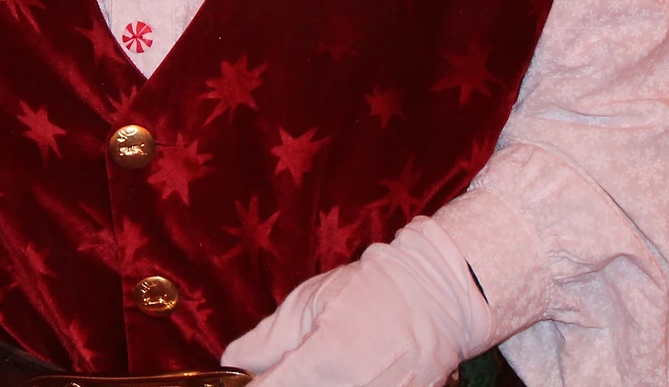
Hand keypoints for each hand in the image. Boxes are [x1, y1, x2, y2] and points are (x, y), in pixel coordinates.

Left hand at [224, 217, 490, 386]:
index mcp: (324, 362)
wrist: (436, 298)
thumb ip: (266, 340)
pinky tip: (340, 374)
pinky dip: (342, 385)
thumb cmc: (369, 290)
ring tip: (318, 366)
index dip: (254, 385)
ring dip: (312, 384)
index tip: (251, 378)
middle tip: (283, 369)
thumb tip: (233, 361)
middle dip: (282, 382)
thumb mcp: (309, 302)